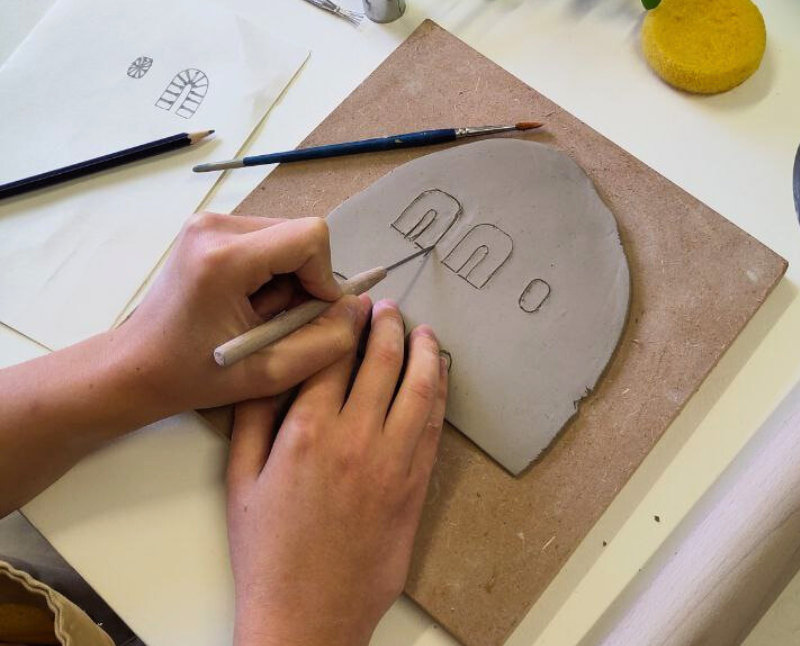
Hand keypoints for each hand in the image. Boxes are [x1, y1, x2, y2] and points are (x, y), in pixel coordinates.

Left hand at [116, 212, 361, 419]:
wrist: (135, 367)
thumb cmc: (194, 375)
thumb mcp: (270, 371)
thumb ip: (326, 341)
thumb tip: (355, 306)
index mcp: (225, 257)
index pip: (310, 236)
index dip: (323, 276)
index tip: (308, 314)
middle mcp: (214, 226)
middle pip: (300, 234)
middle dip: (303, 279)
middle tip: (277, 320)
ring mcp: (208, 222)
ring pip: (286, 237)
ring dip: (287, 277)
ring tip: (257, 314)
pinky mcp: (207, 227)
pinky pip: (267, 239)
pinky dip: (271, 271)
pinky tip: (246, 302)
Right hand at [227, 300, 447, 645]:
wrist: (306, 613)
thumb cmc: (268, 553)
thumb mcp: (241, 480)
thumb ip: (252, 418)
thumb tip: (268, 370)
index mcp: (308, 433)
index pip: (335, 354)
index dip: (345, 321)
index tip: (349, 304)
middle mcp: (357, 440)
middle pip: (383, 361)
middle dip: (388, 324)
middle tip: (387, 307)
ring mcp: (394, 462)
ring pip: (421, 387)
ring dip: (425, 351)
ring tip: (422, 331)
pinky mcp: (416, 485)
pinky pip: (434, 425)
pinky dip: (440, 393)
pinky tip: (437, 377)